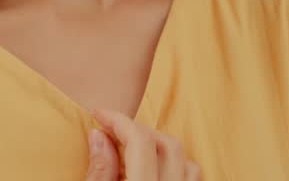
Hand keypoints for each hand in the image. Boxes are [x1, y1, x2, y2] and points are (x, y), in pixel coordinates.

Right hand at [84, 108, 200, 180]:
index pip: (141, 142)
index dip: (118, 121)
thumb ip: (100, 173)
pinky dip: (177, 169)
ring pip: (190, 164)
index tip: (100, 115)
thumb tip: (99, 135)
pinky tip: (155, 173)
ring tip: (136, 155)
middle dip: (141, 131)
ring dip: (163, 151)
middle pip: (170, 146)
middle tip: (115, 133)